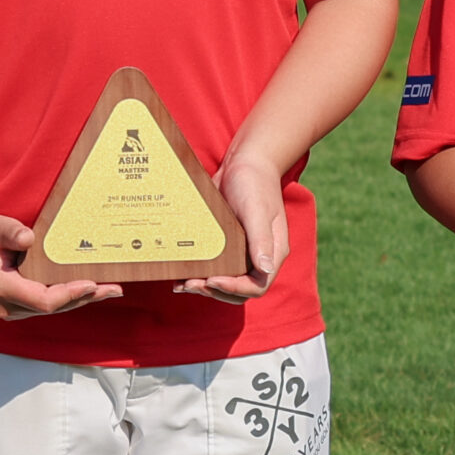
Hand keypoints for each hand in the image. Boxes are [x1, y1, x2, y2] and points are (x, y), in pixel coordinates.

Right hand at [0, 210, 122, 320]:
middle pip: (53, 308)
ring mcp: (10, 308)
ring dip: (79, 299)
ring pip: (51, 308)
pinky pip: (46, 304)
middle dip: (84, 298)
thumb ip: (11, 232)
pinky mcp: (15, 305)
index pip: (43, 300)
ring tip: (109, 290)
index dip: (70, 294)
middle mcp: (5, 305)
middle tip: (114, 289)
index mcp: (1, 288)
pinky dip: (67, 297)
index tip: (92, 284)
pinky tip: (88, 290)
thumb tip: (29, 238)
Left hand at [180, 153, 287, 303]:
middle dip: (215, 291)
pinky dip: (200, 273)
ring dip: (205, 287)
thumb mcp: (256, 211)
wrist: (244, 163)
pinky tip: (181, 273)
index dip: (234, 288)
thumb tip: (265, 270)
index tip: (212, 280)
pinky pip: (215, 266)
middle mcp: (258, 257)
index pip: (256, 285)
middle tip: (191, 284)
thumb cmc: (255, 184)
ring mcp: (242, 252)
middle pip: (239, 290)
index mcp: (272, 253)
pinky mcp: (226, 245)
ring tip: (183, 283)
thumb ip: (261, 240)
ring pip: (225, 281)